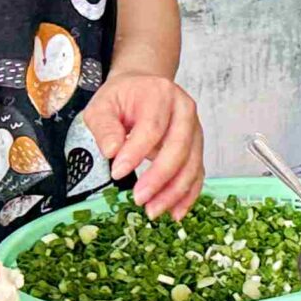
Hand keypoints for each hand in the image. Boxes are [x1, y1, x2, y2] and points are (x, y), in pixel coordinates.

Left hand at [83, 72, 203, 218]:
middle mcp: (184, 111)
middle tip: (139, 199)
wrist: (144, 88)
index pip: (152, 127)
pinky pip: (198, 173)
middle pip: (179, 148)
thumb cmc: (123, 98)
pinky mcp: (197, 147)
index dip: (136, 152)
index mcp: (160, 95)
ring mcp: (195, 129)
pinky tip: (175, 212)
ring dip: (174, 192)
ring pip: (192, 164)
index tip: (117, 172)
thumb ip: (104, 127)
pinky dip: (188, 195)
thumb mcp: (102, 106)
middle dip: (159, 178)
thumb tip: (112, 151)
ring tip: (153, 211)